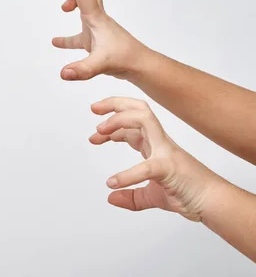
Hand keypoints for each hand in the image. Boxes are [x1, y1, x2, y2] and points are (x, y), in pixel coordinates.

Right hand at [47, 0, 147, 80]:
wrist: (141, 66)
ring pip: (84, 4)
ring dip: (71, 0)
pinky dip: (66, 37)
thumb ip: (82, 69)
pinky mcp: (95, 41)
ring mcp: (96, 28)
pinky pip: (77, 34)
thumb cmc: (125, 59)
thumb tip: (64, 73)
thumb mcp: (101, 64)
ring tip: (63, 9)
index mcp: (96, 17)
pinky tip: (56, 42)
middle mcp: (97, 17)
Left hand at [89, 97, 221, 221]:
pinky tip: (113, 183)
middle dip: (115, 104)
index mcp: (155, 145)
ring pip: (144, 119)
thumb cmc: (187, 193)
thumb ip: (132, 197)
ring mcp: (166, 152)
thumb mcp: (152, 196)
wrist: (213, 203)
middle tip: (94, 109)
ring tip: (100, 132)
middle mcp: (160, 142)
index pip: (132, 122)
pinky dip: (127, 175)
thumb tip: (112, 197)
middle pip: (139, 109)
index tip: (95, 132)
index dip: (111, 122)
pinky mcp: (169, 168)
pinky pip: (146, 166)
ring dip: (119, 120)